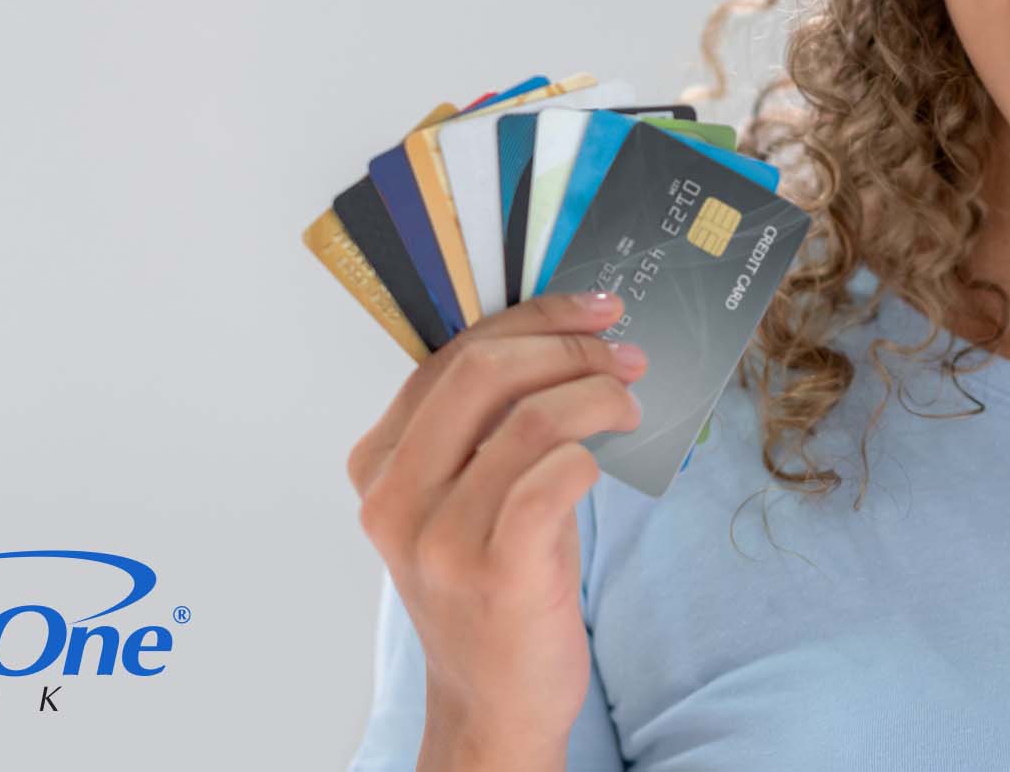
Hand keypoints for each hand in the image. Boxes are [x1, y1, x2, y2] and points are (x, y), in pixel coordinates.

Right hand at [347, 289, 645, 762]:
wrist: (492, 702)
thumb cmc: (492, 588)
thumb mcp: (464, 499)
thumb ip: (486, 427)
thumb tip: (566, 338)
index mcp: (379, 464)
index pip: (451, 356)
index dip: (532, 318)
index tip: (592, 308)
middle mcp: (395, 497)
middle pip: (483, 371)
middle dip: (568, 345)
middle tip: (623, 352)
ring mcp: (439, 537)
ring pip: (529, 418)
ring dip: (596, 395)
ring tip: (629, 404)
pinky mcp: (495, 571)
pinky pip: (553, 476)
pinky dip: (590, 453)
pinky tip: (605, 461)